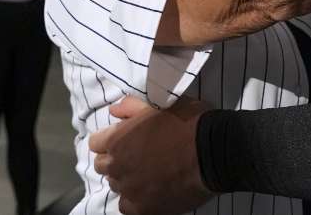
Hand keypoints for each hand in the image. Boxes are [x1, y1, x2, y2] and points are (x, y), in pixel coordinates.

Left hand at [91, 95, 212, 214]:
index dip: (110, 139)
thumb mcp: (160, 105)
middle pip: (103, 166)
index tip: (125, 138)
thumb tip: (113, 110)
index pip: (96, 143)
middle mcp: (118, 167)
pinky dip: (135, 199)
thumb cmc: (188, 122)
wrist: (214, 151)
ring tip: (147, 173)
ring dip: (127, 178)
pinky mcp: (144, 208)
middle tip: (137, 155)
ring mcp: (130, 189)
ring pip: (116, 186)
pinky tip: (149, 191)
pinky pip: (127, 207)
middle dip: (116, 159)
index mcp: (117, 140)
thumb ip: (132, 107)